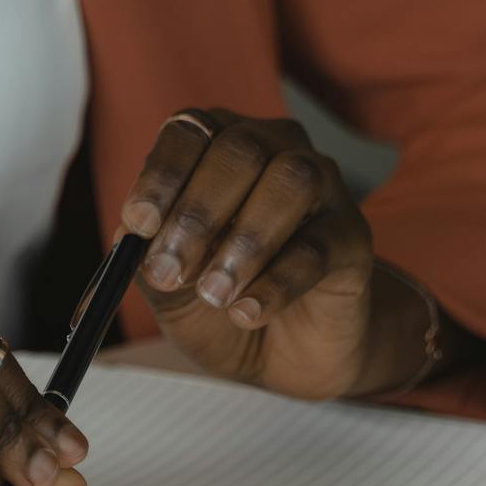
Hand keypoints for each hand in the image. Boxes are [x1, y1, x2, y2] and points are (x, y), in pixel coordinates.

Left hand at [120, 110, 375, 399]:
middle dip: (197, 214)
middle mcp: (275, 149)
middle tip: (169, 272)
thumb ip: (147, 258)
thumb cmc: (220, 300)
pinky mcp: (351, 237)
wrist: (281, 354)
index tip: (139, 224)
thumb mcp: (167, 286)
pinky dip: (277, 282)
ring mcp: (322, 188)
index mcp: (219, 145)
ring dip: (244, 240)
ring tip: (215, 293)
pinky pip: (318, 246)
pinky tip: (247, 313)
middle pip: (240, 151)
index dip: (162, 175)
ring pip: (290, 183)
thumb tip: (134, 235)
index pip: (189, 131)